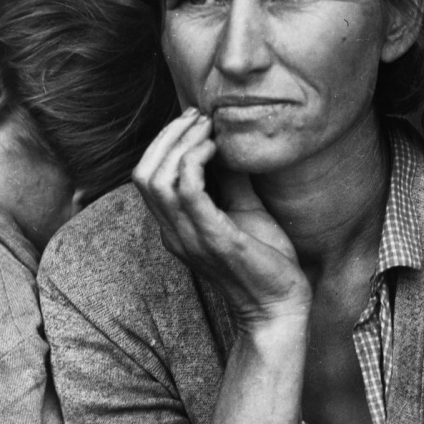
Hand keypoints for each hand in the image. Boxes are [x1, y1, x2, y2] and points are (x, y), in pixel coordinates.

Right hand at [133, 108, 310, 325]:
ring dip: (180, 143)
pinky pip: (187, 191)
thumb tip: (230, 143)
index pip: (146, 177)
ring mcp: (189, 237)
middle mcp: (173, 233)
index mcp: (175, 227)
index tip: (194, 120)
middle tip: (199, 117)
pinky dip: (196, 161)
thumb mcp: (244, 211)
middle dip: (167, 136)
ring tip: (208, 127)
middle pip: (143, 173)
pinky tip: (217, 148)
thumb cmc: (265, 261)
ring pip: (157, 178)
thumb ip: (231, 180)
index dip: (163, 142)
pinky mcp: (213, 239)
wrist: (280, 306)